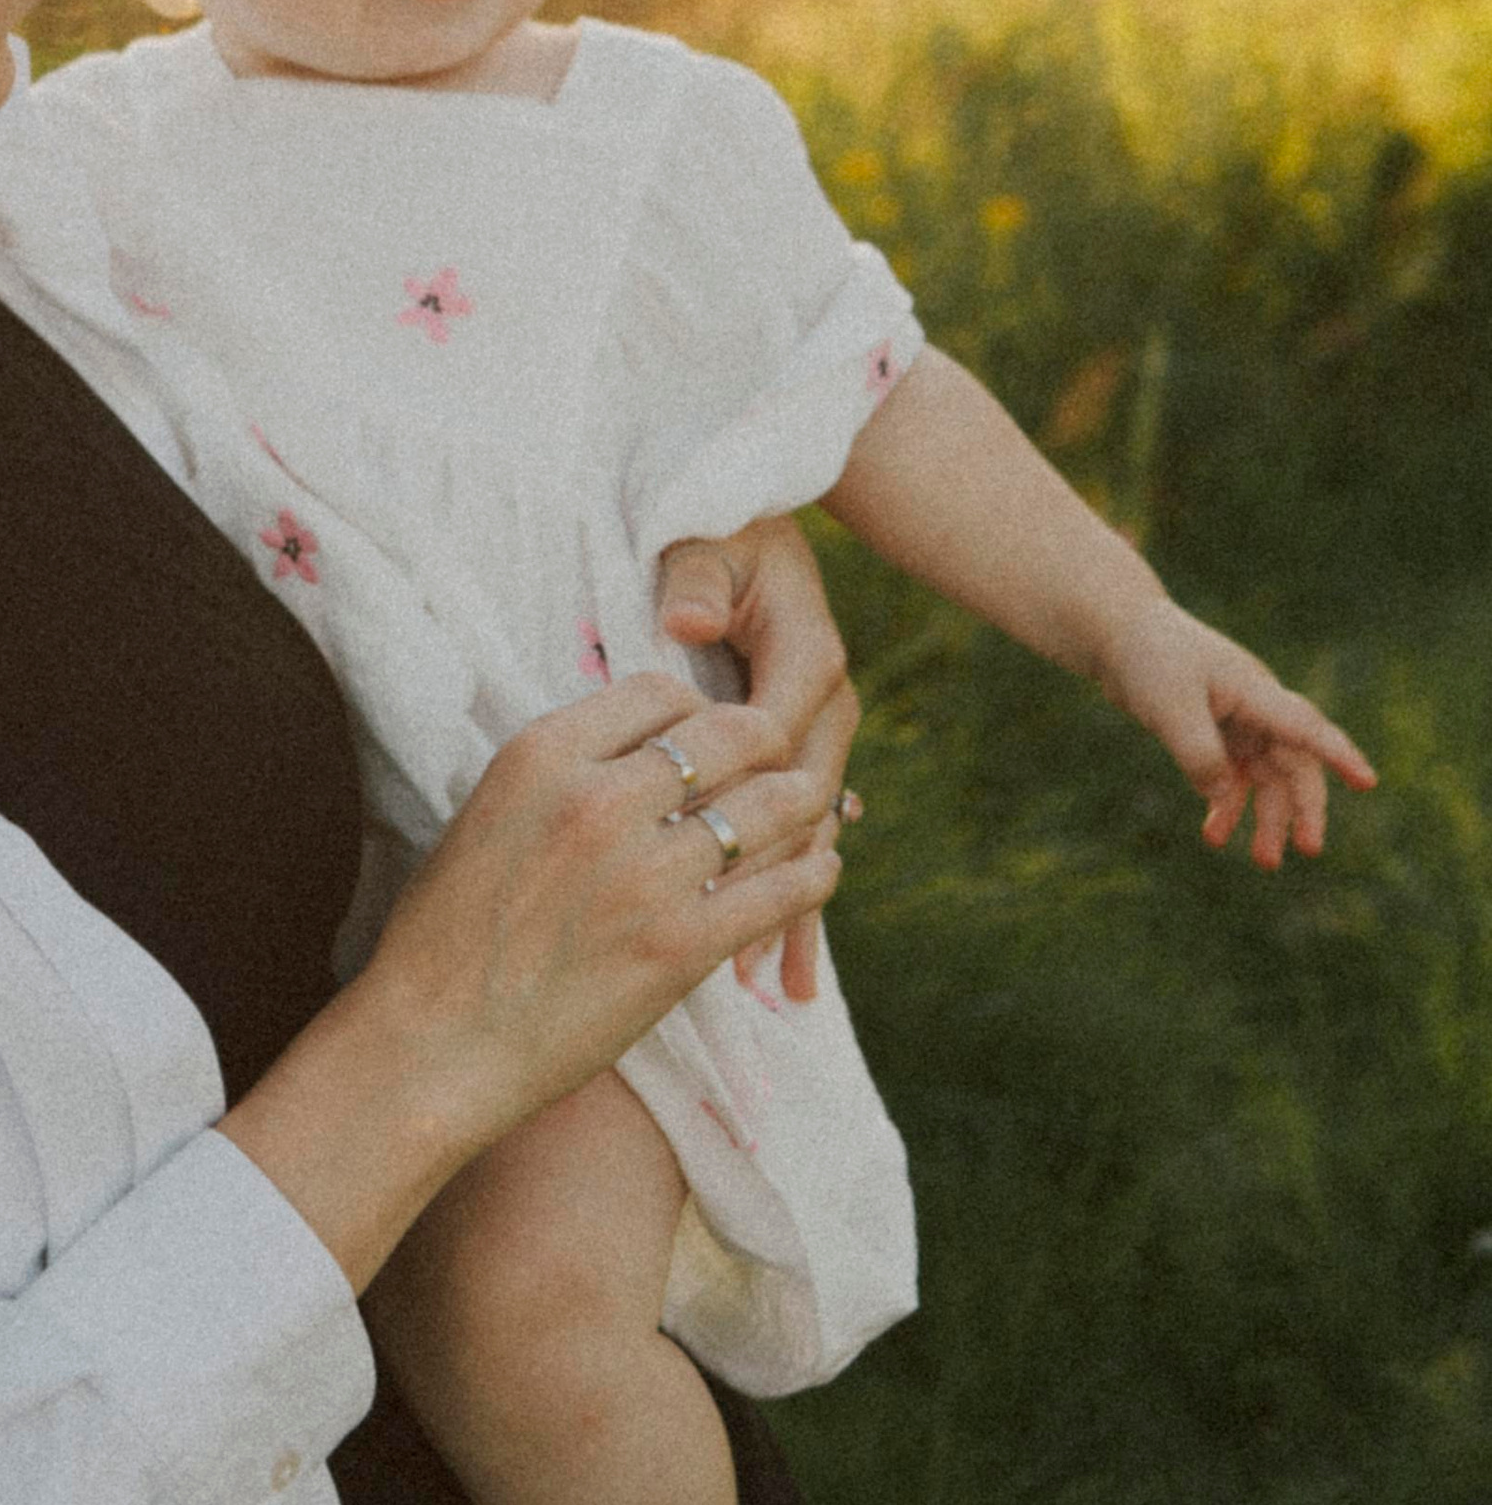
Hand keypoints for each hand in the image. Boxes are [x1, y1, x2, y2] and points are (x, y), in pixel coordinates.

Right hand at [365, 670, 845, 1165]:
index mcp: (543, 755)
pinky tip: (818, 871)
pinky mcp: (681, 946)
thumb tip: (628, 753)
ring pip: (770, 804)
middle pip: (730, 732)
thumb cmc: (446, 937)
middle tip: (779, 756)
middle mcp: (599, 799)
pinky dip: (812, 876)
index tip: (708, 732)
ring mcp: (644, 873)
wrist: (432, 1045)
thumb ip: (560, 774)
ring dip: (802, 801)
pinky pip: (780, 889)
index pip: (660, 690)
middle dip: (765, 740)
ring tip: (814, 805)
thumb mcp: (487, 816)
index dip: (697, 708)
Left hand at [658, 516, 857, 1002]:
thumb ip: (696, 578)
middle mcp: (820, 703)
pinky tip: (787, 973)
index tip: (716, 851)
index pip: (783, 735)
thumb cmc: (716, 535)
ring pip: (803, 835)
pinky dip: (792, 904)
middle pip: (800, 801)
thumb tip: (685, 613)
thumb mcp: (706, 543)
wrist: (743, 525)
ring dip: (785, 905)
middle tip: (737, 943)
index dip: (752, 795)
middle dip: (770, 873)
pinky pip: (798, 842)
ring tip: (762, 978)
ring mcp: (811, 739)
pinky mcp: (795, 761)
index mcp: (807, 654)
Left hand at [1097, 599, 1376, 863]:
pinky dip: (1226, 805)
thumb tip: (1221, 798)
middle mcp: (1256, 708)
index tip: (1368, 783)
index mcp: (1255, 692)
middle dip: (1303, 808)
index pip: (1306, 727)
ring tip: (1263, 861)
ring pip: (1266, 778)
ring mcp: (1238, 721)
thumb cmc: (1150, 659)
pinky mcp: (1214, 732)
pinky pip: (1232, 777)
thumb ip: (1200, 754)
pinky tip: (1213, 834)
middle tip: (1309, 850)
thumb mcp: (1171, 709)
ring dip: (1266, 817)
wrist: (1119, 633)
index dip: (1338, 756)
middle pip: (1294, 763)